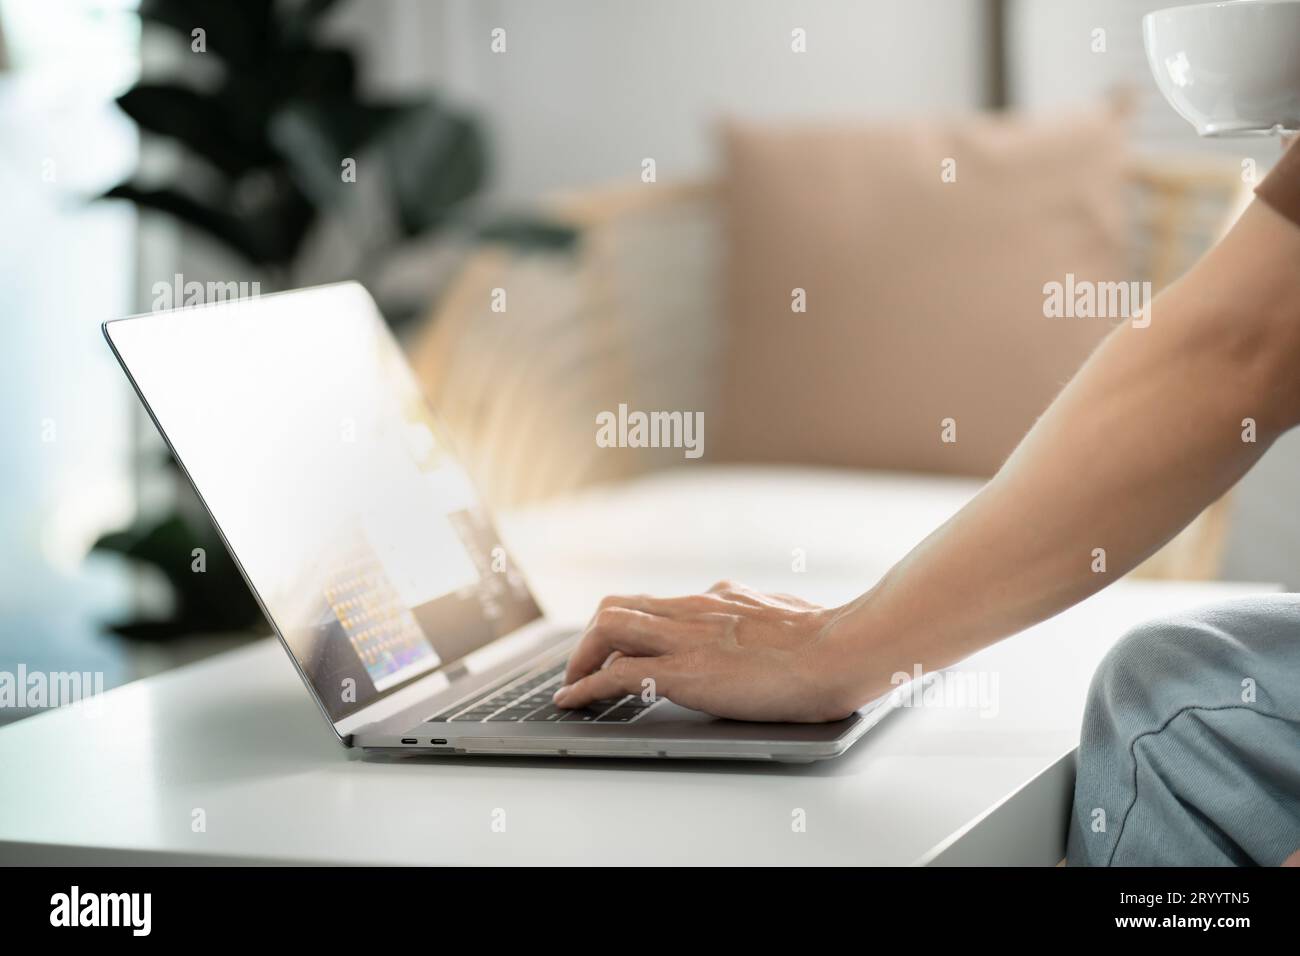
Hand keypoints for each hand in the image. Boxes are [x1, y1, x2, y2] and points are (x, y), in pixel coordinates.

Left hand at [554, 581, 857, 721]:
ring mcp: (685, 638)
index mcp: (719, 599)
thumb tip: (767, 614)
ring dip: (581, 657)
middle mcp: (693, 609)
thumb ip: (762, 613)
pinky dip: (586, 686)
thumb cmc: (827, 640)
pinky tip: (573, 700)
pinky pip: (617, 674)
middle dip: (593, 638)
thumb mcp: (785, 612)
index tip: (617, 643)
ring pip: (608, 627)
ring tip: (572, 684)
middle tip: (584, 665)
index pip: (656, 604)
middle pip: (619, 606)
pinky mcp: (683, 672)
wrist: (838, 652)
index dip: (627, 624)